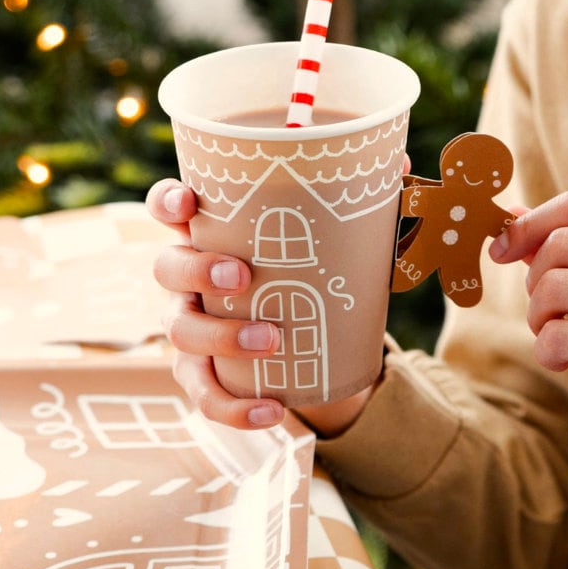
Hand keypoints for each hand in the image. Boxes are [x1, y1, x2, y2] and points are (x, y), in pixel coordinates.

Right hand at [147, 179, 373, 434]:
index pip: (170, 207)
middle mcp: (189, 276)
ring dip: (221, 336)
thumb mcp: (334, 235)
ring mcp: (190, 325)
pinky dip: (235, 407)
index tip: (187, 204)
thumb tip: (401, 158)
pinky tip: (271, 411)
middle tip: (242, 275)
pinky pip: (205, 395)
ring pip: (180, 331)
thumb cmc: (311, 269)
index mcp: (213, 231)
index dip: (168, 201)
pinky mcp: (202, 374)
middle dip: (197, 269)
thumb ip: (361, 200)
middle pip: (166, 266)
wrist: (314, 341)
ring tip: (271, 339)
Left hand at [490, 191, 567, 501]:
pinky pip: (563, 336)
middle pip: (561, 244)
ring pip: (556, 287)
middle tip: (545, 309)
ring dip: (537, 316)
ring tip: (552, 334)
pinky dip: (547, 350)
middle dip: (534, 278)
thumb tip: (511, 213)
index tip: (502, 250)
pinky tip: (561, 361)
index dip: (528, 224)